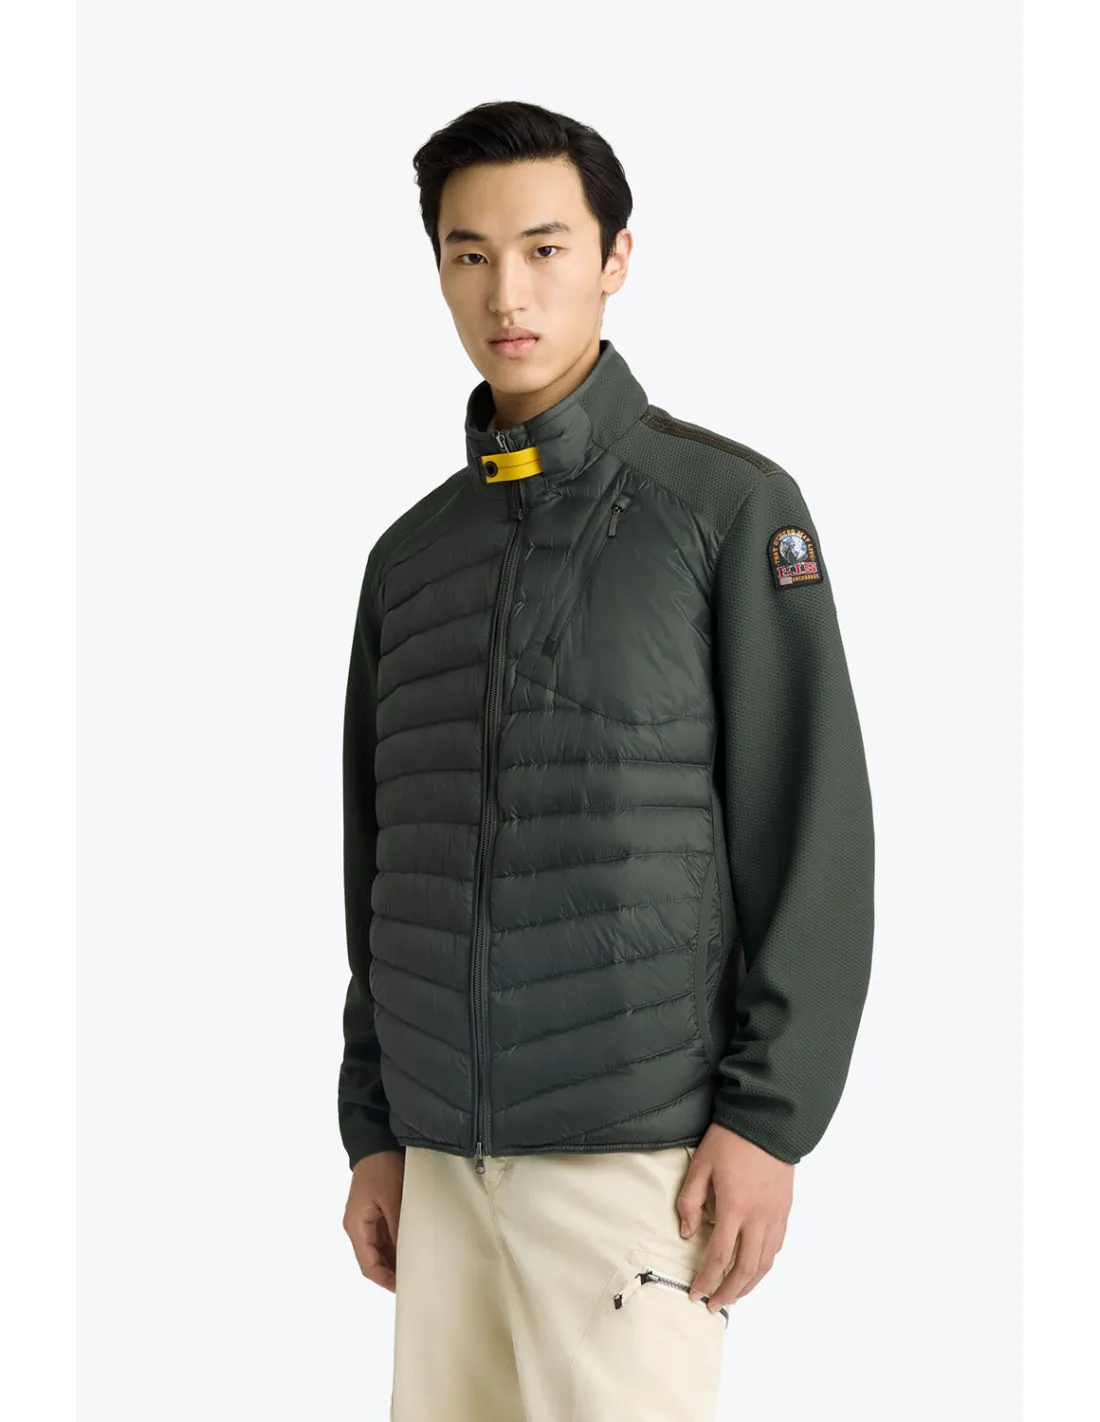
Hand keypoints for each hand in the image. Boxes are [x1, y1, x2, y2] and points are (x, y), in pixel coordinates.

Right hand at [342, 1149, 405, 1291]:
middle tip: (416, 1281)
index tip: (405, 1289)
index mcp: (356, 1226)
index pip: (368, 1265)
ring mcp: (367, 1220)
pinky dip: (398, 1245)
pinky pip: (386, 1236)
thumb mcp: (393, 1199)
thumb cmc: (381, 1169)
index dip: (385, 1280)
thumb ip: (398, 1228)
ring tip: (418, 1268)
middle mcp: (359, 1227)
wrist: (377, 1141)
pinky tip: (414, 1248)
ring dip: (397, 1259)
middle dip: (393, 1272)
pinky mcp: (376, 1212)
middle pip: (374, 1259)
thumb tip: (408, 1256)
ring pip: (381, 1249)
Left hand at [676, 1123, 793, 1311]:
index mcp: (734, 1206)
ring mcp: (775, 1215)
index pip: (719, 1256)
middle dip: (728, 1292)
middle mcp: (758, 1217)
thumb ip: (690, 1201)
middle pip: (745, 1269)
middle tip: (712, 1304)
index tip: (695, 1293)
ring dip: (748, 1285)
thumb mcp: (701, 1165)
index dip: (706, 1279)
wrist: (768, 1120)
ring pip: (765, 1263)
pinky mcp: (785, 1210)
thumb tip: (688, 1234)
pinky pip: (777, 1247)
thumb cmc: (731, 1139)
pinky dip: (764, 1265)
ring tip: (732, 1295)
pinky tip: (753, 1270)